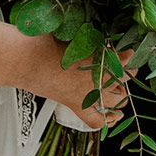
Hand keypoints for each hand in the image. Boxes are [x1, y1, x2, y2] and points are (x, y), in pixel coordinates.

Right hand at [14, 35, 129, 130]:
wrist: (26, 59)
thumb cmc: (46, 43)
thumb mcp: (75, 35)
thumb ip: (90, 39)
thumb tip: (97, 41)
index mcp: (99, 58)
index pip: (125, 59)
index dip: (128, 56)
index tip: (128, 53)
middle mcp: (96, 78)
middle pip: (123, 79)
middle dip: (127, 73)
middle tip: (126, 69)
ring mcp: (87, 94)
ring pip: (116, 99)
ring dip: (120, 94)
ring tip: (120, 88)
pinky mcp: (75, 105)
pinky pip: (96, 120)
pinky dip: (107, 120)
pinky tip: (114, 116)